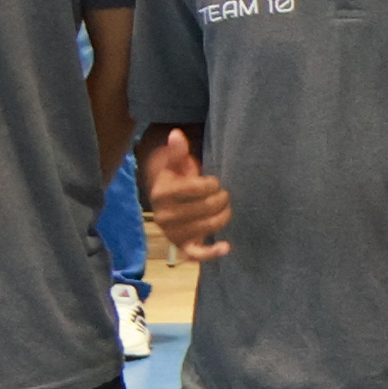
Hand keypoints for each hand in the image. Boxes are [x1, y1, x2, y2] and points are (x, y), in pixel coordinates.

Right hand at [139, 125, 230, 260]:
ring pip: (208, 226)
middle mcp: (164, 216)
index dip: (211, 183)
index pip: (196, 188)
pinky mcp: (182, 246)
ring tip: (225, 208)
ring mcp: (172, 233)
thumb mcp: (175, 163)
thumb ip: (177, 151)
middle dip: (221, 198)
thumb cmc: (177, 178)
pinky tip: (226, 246)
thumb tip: (176, 134)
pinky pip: (197, 254)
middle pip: (206, 207)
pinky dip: (212, 252)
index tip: (214, 181)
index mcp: (161, 193)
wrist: (168, 200)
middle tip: (223, 194)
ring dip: (224, 216)